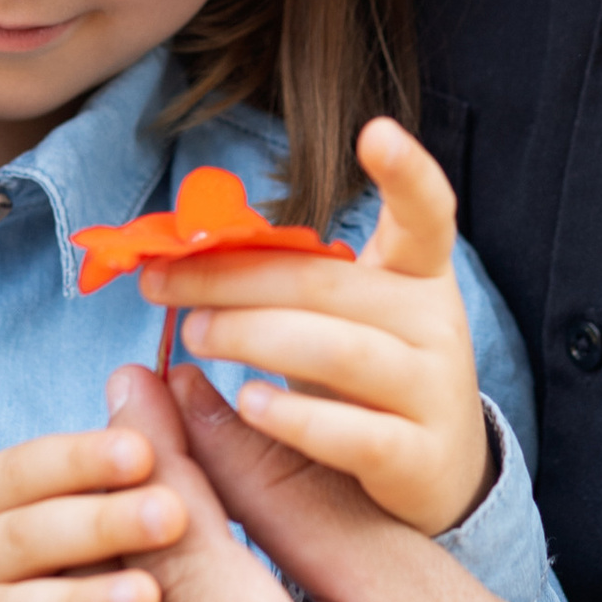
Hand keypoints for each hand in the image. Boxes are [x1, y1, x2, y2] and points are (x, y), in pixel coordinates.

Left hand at [141, 118, 491, 535]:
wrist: (437, 470)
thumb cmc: (364, 375)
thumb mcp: (335, 317)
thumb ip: (278, 281)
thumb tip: (175, 254)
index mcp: (417, 275)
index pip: (425, 214)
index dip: (407, 171)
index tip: (374, 131)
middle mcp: (436, 324)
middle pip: (327, 285)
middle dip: (234, 278)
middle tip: (164, 282)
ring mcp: (433, 392)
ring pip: (337, 350)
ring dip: (252, 335)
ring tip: (193, 333)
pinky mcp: (418, 459)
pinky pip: (352, 433)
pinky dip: (295, 416)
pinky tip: (247, 401)